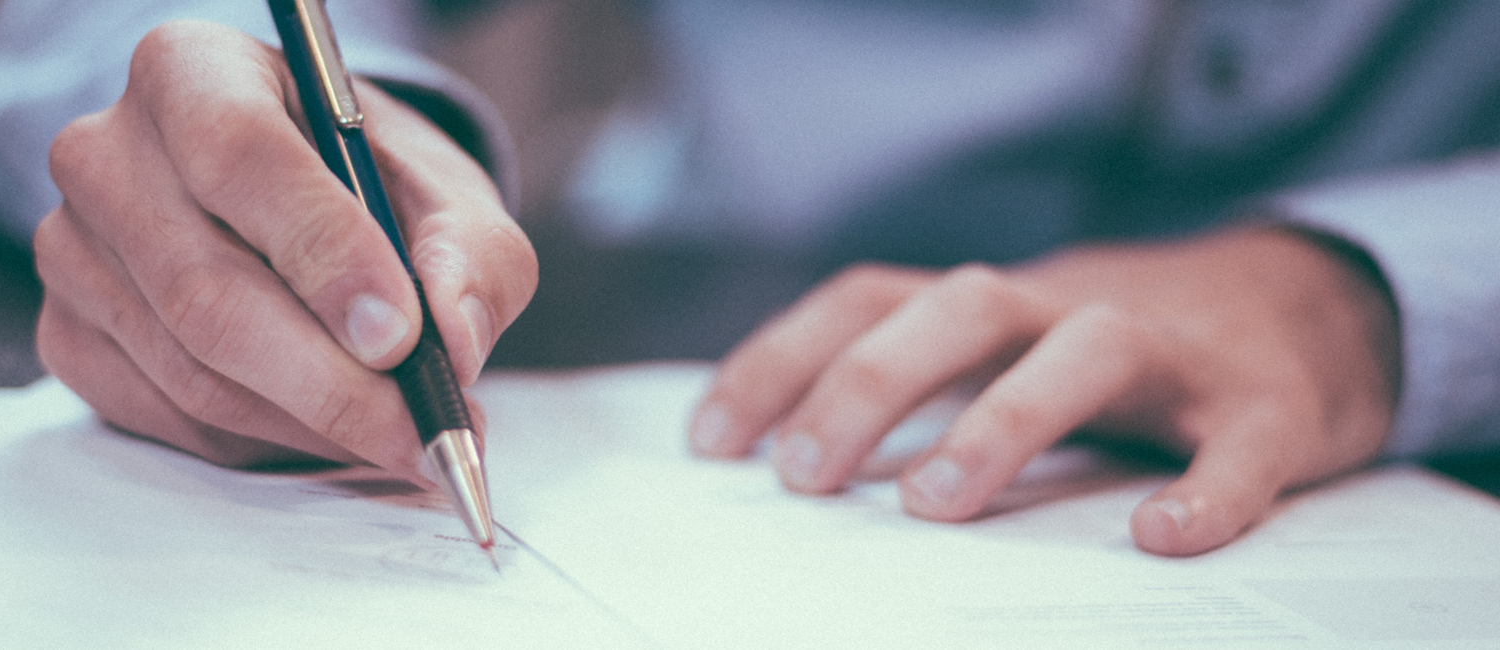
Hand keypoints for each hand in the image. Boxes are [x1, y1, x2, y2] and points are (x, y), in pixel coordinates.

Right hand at [35, 21, 534, 480]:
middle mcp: (106, 152)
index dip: (323, 254)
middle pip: (205, 290)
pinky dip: (261, 443)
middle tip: (421, 432)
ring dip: (308, 423)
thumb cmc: (367, 185)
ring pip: (191, 372)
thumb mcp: (445, 193)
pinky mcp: (67, 335)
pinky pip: (167, 418)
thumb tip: (453, 340)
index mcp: (191, 71)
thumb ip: (470, 255)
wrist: (300, 208)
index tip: (400, 336)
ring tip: (396, 436)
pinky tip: (323, 428)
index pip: (239, 156)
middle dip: (330, 381)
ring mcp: (72, 250)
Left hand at [687, 226, 1399, 554]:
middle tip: (803, 475)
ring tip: (932, 503)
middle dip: (870, 382)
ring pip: (1089, 349)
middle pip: (961, 306)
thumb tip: (783, 460)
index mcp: (996, 304)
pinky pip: (1243, 443)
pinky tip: (1163, 537)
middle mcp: (1071, 308)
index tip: (710, 443)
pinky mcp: (1270, 406)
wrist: (1311, 308)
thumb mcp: (1005, 348)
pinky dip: (1208, 489)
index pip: (868, 299)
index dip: (781, 359)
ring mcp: (1176, 351)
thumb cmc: (1119, 353)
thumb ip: (917, 382)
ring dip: (1004, 418)